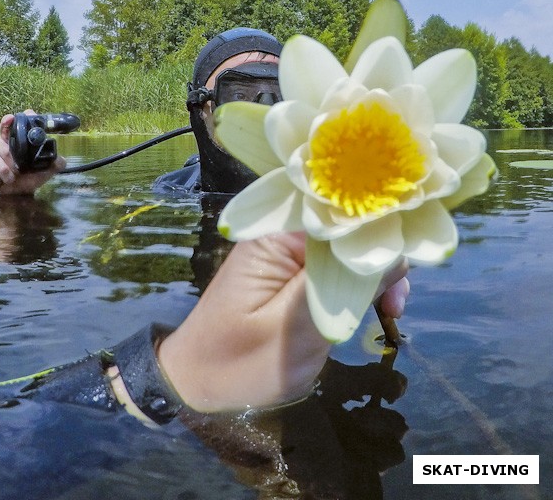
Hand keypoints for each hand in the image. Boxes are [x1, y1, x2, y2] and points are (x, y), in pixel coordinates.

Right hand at [0, 111, 65, 195]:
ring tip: (17, 171)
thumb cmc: (32, 176)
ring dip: (9, 160)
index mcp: (21, 138)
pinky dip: (3, 169)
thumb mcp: (47, 170)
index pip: (20, 122)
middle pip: (5, 129)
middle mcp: (7, 140)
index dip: (22, 116)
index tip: (26, 114)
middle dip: (8, 130)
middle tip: (12, 131)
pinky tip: (10, 177)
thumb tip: (61, 160)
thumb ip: (56, 163)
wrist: (19, 194)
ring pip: (0, 147)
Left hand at [158, 231, 408, 412]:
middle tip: (394, 304)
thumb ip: (343, 286)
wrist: (197, 384)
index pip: (340, 210)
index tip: (399, 271)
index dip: (377, 232)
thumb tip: (395, 251)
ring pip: (347, 248)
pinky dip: (356, 285)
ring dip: (371, 275)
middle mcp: (282, 232)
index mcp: (277, 234)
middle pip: (348, 227)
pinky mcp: (292, 272)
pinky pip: (336, 266)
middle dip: (378, 259)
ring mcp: (287, 251)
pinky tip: (371, 309)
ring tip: (388, 311)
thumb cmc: (240, 363)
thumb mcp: (297, 329)